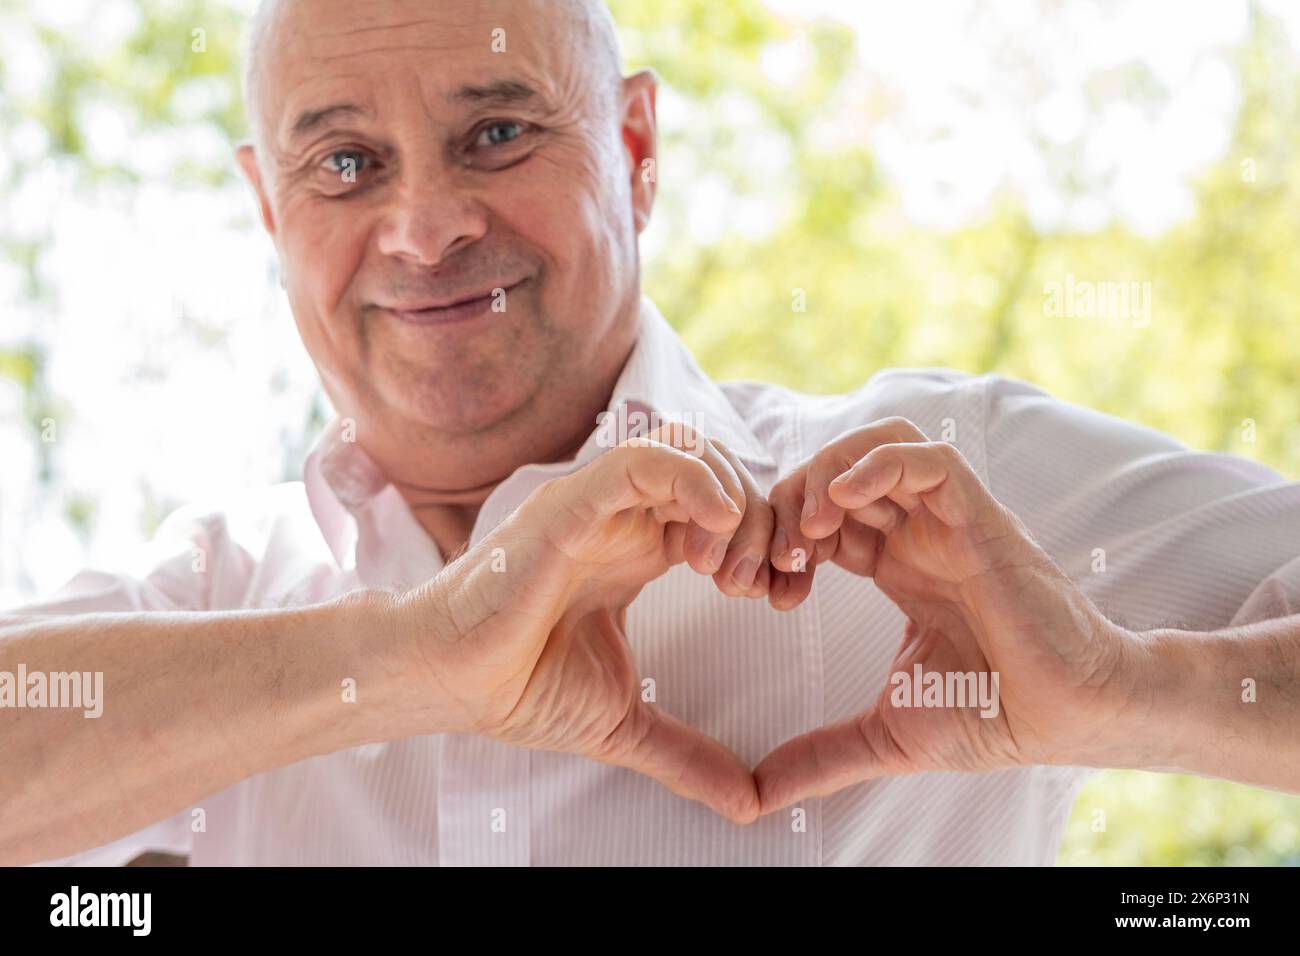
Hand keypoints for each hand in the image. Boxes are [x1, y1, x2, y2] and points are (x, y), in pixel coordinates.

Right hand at [393, 424, 772, 823]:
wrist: (452, 686)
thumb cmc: (519, 687)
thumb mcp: (626, 720)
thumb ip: (688, 754)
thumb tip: (747, 805)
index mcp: (641, 550)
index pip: (724, 513)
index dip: (765, 543)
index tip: (781, 596)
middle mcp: (624, 518)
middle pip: (719, 475)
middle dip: (759, 523)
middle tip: (758, 587)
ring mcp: (598, 505)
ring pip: (690, 454)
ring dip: (730, 501)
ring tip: (726, 569)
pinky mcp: (571, 505)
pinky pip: (641, 459)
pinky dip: (692, 478)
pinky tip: (715, 523)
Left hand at [757, 418, 1133, 811]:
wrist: (1068, 719)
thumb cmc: (994, 715)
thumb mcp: (884, 734)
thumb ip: (820, 756)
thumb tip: (758, 798)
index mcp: (895, 565)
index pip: (820, 518)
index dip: (778, 539)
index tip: (758, 590)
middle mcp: (918, 534)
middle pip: (837, 474)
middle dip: (788, 504)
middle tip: (770, 560)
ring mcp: (949, 522)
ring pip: (878, 448)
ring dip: (827, 474)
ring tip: (806, 529)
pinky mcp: (981, 520)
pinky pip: (930, 459)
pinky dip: (878, 464)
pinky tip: (840, 503)